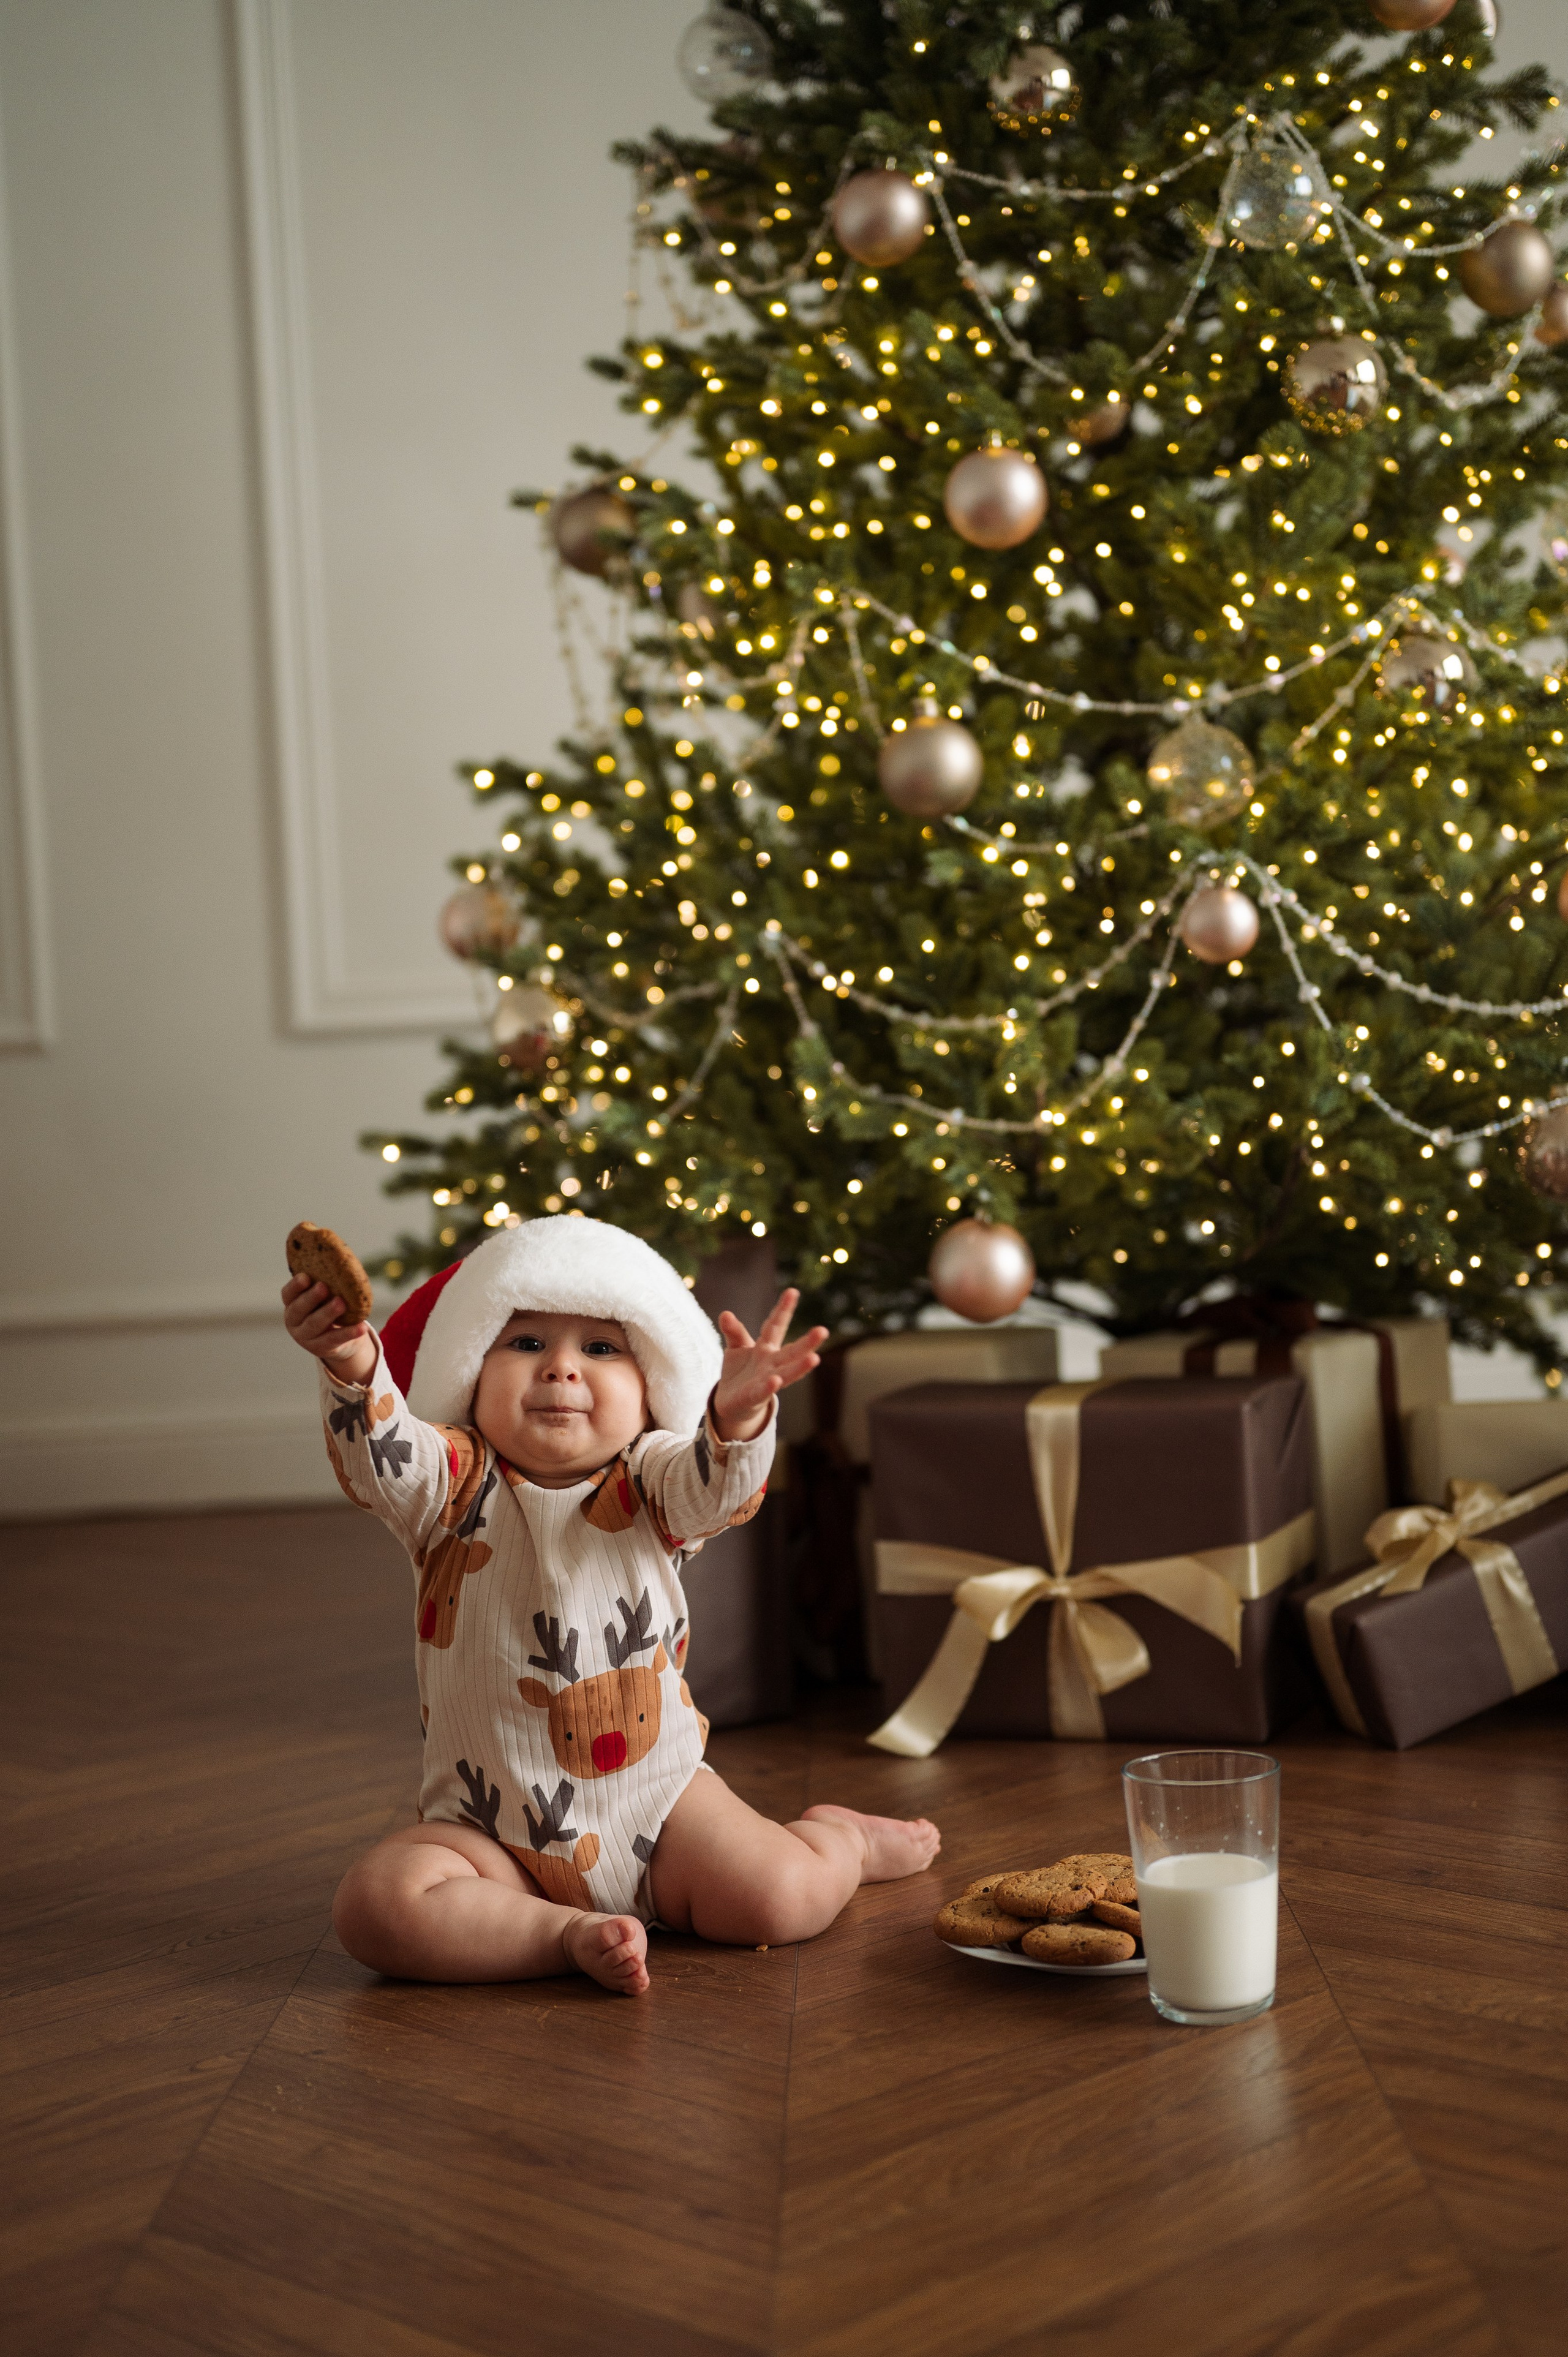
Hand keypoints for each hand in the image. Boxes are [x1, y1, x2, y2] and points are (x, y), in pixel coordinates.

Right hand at [282, 1271, 376, 1385]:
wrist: (339, 1341)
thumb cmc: (329, 1309)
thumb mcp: (325, 1297)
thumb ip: (327, 1283)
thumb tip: (343, 1261)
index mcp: (292, 1304)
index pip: (288, 1294)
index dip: (295, 1286)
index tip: (306, 1277)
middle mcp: (294, 1322)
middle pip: (299, 1309)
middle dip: (311, 1298)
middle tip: (323, 1287)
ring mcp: (306, 1337)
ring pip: (315, 1324)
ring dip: (328, 1313)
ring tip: (341, 1304)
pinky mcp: (322, 1349)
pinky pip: (335, 1339)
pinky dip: (349, 1332)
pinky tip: (361, 1327)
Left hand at [711, 1288, 827, 1443]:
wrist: (732, 1402)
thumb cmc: (740, 1372)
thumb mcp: (736, 1348)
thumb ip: (734, 1332)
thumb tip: (725, 1314)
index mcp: (766, 1347)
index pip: (776, 1326)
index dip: (783, 1309)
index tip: (792, 1291)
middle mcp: (772, 1363)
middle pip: (792, 1351)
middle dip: (807, 1342)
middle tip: (823, 1330)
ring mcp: (766, 1380)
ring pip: (787, 1372)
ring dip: (800, 1367)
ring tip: (814, 1358)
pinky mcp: (755, 1396)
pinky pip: (763, 1390)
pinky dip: (770, 1386)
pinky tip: (776, 1380)